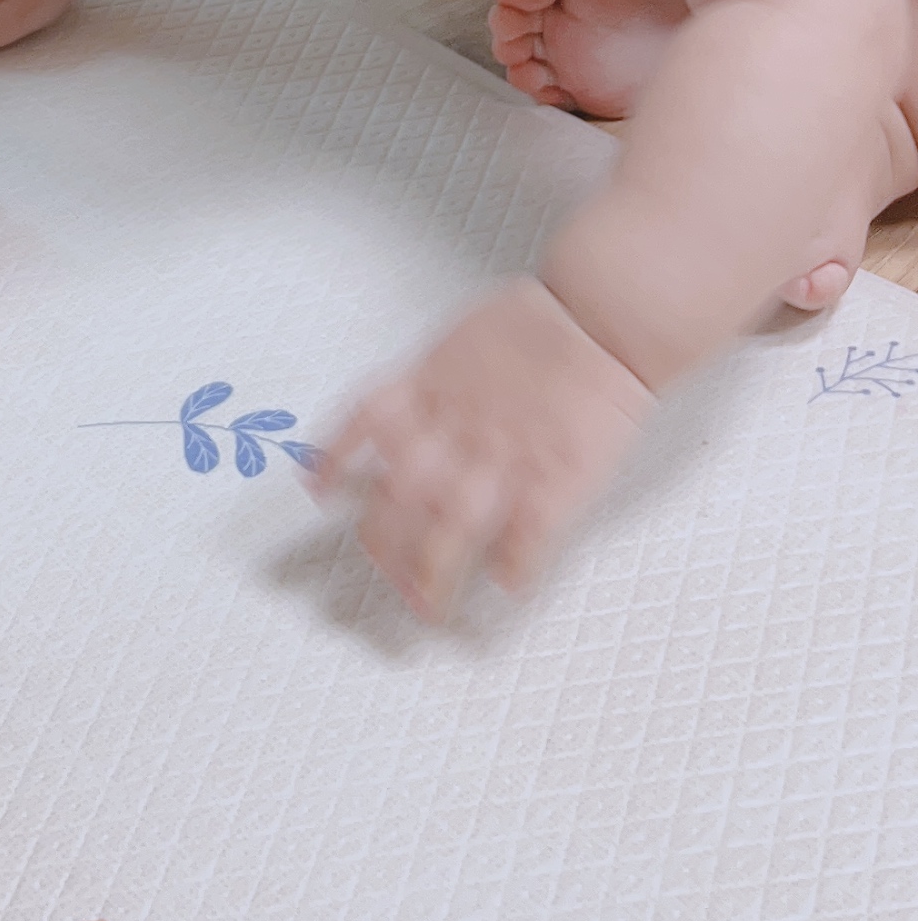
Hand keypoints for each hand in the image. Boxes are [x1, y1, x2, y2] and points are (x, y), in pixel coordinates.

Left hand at [310, 278, 653, 619]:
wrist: (601, 314)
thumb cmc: (538, 322)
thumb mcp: (461, 339)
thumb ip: (430, 383)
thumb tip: (407, 414)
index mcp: (430, 385)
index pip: (364, 424)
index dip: (335, 459)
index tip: (318, 490)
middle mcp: (456, 426)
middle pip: (399, 494)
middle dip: (382, 542)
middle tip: (383, 573)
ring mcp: (503, 456)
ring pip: (450, 528)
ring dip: (433, 572)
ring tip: (426, 605)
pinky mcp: (554, 478)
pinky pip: (526, 536)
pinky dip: (514, 565)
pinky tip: (507, 585)